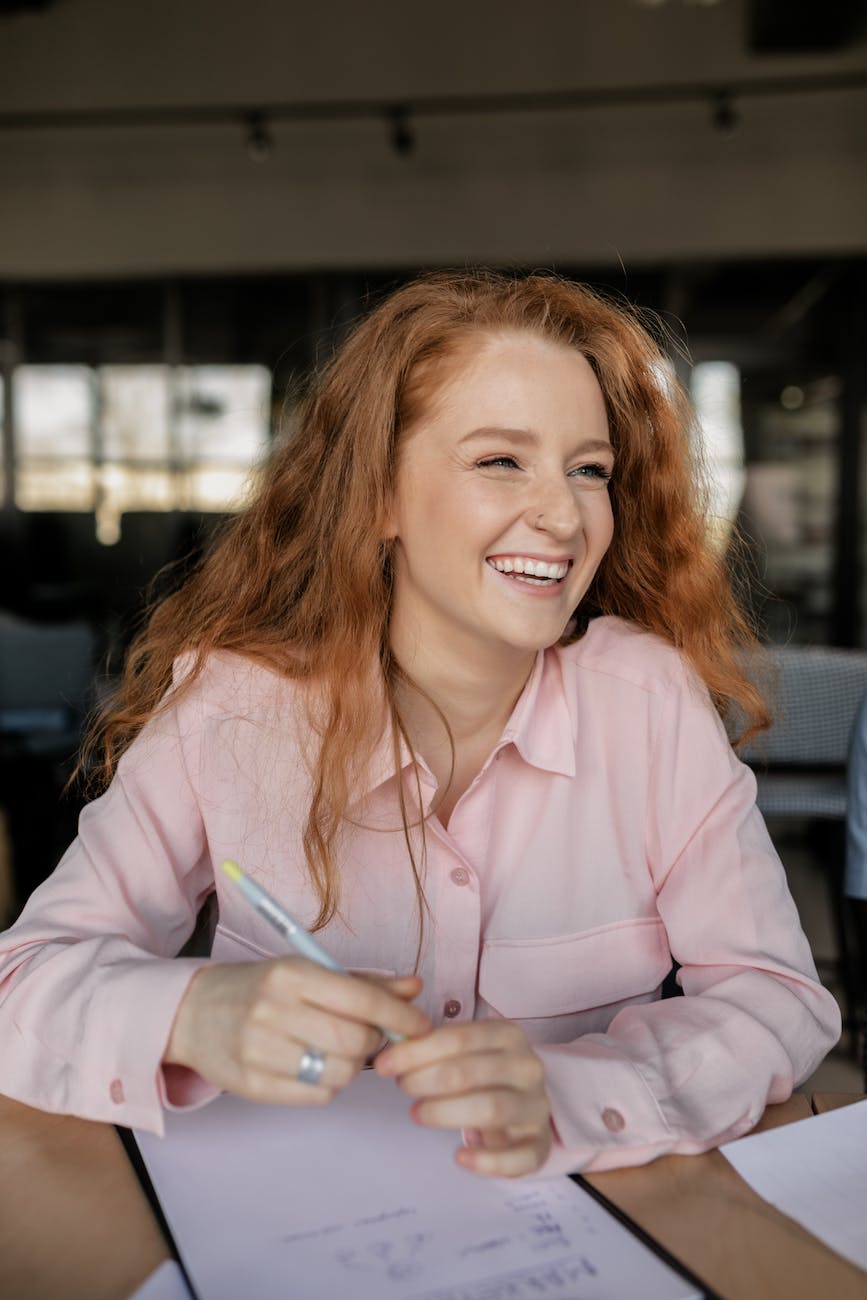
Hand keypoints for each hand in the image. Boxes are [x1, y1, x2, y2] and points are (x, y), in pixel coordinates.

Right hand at [164, 958, 429, 1105]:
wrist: (192, 1012)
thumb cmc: (261, 988)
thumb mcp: (309, 971)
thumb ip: (364, 982)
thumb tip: (415, 988)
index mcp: (291, 974)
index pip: (361, 998)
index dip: (399, 1015)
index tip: (420, 1024)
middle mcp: (273, 1011)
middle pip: (353, 1042)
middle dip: (374, 1043)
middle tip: (370, 1037)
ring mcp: (259, 1051)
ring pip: (339, 1073)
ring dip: (352, 1066)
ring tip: (338, 1051)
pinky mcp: (251, 1086)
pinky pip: (316, 1095)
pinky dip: (329, 1084)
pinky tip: (316, 1066)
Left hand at [375, 1020, 551, 1177]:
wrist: (526, 1106)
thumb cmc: (485, 1076)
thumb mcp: (466, 1051)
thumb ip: (433, 1047)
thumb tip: (392, 1052)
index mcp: (509, 1035)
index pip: (458, 1038)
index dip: (416, 1052)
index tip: (385, 1065)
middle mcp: (528, 1067)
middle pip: (470, 1072)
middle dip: (426, 1080)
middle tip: (402, 1087)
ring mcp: (536, 1106)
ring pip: (491, 1108)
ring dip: (445, 1113)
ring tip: (417, 1113)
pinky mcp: (540, 1144)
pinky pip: (517, 1157)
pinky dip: (486, 1160)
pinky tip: (459, 1156)